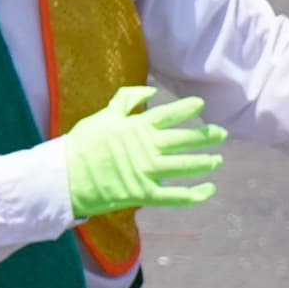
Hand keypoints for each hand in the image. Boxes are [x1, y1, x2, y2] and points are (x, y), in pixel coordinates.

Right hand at [59, 83, 225, 215]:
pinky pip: (175, 196)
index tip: (201, 105)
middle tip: (222, 134)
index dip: (187, 108)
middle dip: (206, 136)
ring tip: (217, 160)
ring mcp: (148, 172)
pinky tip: (208, 190)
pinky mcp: (144, 194)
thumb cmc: (82, 144)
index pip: (169, 114)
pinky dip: (194, 194)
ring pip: (185, 166)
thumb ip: (126, 100)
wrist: (66, 177)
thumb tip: (150, 91)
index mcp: (138, 127)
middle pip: (184, 140)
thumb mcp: (103, 115)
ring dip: (204, 162)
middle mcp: (148, 148)